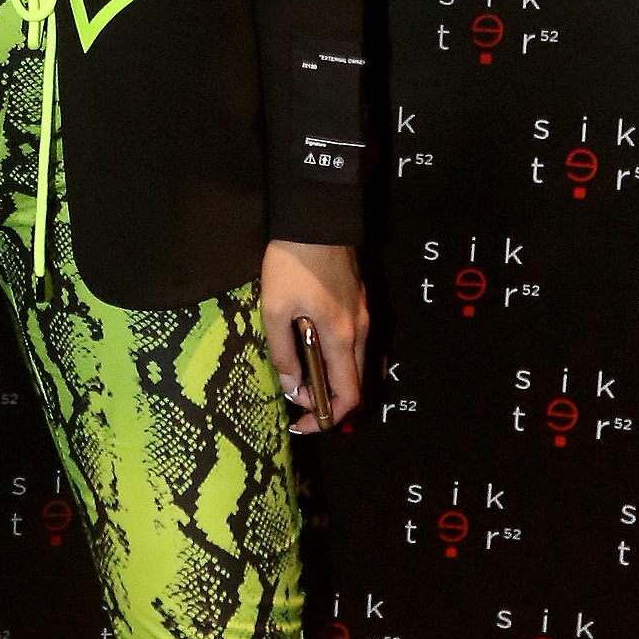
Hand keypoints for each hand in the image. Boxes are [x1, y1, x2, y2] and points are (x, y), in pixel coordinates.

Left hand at [261, 239, 365, 433]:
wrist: (315, 216)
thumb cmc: (291, 264)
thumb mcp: (275, 310)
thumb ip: (284, 353)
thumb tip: (293, 389)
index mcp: (342, 337)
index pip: (348, 394)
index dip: (327, 417)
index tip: (302, 422)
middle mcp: (361, 330)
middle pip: (356, 382)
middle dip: (329, 400)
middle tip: (297, 401)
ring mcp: (363, 313)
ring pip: (356, 362)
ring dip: (332, 378)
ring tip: (300, 377)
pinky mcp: (358, 300)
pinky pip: (354, 343)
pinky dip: (337, 358)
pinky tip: (313, 350)